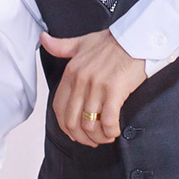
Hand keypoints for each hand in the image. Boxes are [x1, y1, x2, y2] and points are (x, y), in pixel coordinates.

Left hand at [41, 29, 145, 146]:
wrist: (136, 37)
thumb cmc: (112, 42)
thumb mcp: (82, 42)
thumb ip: (61, 46)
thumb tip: (43, 38)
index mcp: (71, 72)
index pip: (59, 107)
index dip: (65, 126)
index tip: (74, 133)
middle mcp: (81, 80)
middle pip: (72, 121)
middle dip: (81, 137)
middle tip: (91, 140)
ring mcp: (97, 86)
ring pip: (89, 124)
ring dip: (97, 137)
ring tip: (105, 137)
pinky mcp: (114, 91)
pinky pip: (107, 121)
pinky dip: (110, 132)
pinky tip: (114, 132)